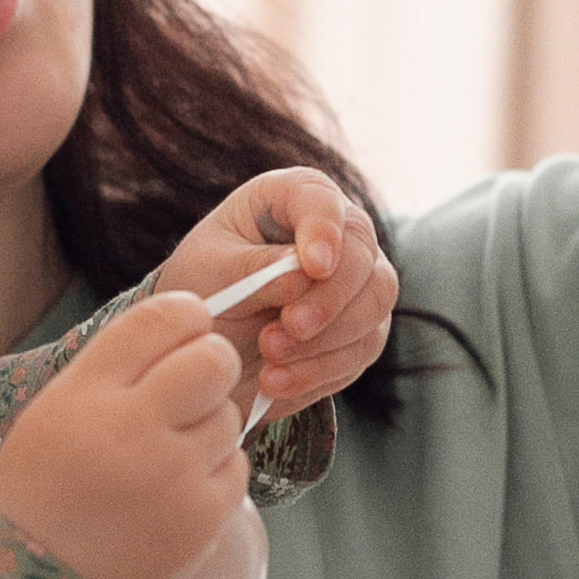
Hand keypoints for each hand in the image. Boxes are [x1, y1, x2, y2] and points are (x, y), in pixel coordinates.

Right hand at [0, 290, 247, 578]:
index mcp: (85, 392)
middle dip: (213, 364)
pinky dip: (214, 473)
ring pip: (229, 415)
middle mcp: (132, 426)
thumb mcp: (54, 415)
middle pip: (215, 358)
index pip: (163, 317)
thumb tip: (188, 324)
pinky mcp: (203, 518)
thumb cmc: (42, 495)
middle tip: (195, 386)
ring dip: (209, 426)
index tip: (187, 330)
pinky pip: (236, 468)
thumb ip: (114, 368)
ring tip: (167, 456)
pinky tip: (176, 493)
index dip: (187, 316)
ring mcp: (173, 474)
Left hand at [152, 168, 397, 426]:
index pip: (321, 200)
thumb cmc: (204, 288)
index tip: (313, 266)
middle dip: (329, 297)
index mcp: (290, 199)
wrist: (208, 344)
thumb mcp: (210, 272)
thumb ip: (254, 270)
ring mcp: (357, 282)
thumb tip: (302, 277)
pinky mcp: (362, 330)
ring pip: (374, 303)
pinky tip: (276, 380)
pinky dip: (321, 369)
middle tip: (288, 327)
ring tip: (269, 356)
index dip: (324, 230)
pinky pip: (362, 348)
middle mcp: (337, 233)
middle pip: (362, 255)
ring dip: (326, 338)